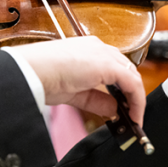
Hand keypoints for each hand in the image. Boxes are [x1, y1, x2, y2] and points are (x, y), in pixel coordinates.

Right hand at [10, 36, 145, 125]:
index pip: (112, 67)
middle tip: (131, 114)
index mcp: (86, 50)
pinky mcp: (108, 65)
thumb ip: (96, 99)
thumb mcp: (73, 93)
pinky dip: (137, 101)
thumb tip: (114, 109)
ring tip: (134, 118)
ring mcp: (103, 54)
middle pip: (125, 70)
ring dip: (135, 98)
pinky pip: (132, 84)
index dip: (120, 88)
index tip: (121, 107)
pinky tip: (134, 116)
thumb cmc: (40, 77)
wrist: (30, 71)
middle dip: (130, 94)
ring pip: (131, 75)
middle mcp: (97, 48)